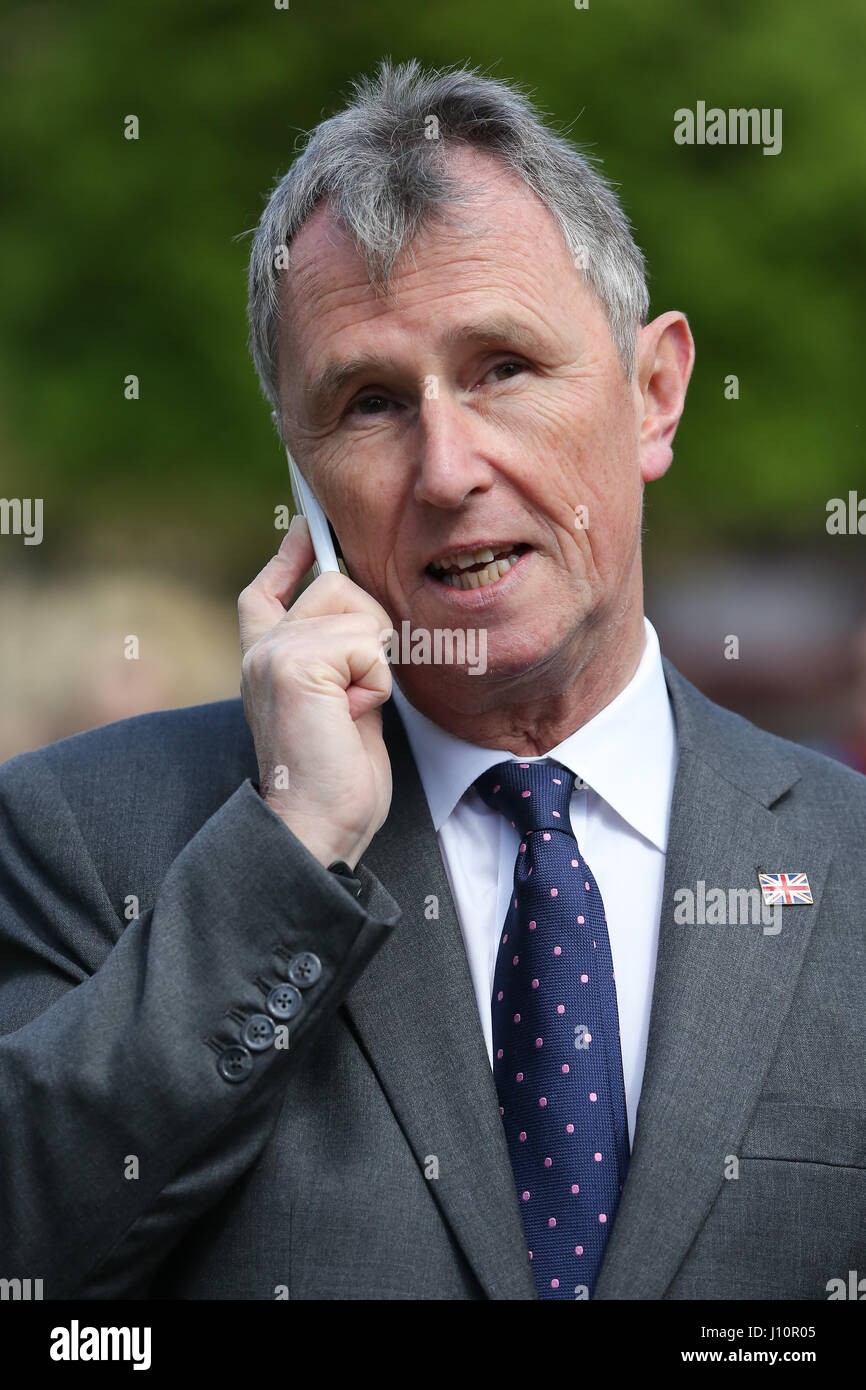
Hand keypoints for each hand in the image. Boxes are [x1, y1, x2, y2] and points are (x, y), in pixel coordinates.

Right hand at [238, 516, 393, 869]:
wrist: (319, 826)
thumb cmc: (338, 780)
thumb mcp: (341, 706)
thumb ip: (340, 661)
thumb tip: (364, 620)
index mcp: (265, 659)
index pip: (266, 591)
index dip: (289, 556)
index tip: (305, 526)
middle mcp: (260, 649)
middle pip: (336, 584)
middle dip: (370, 632)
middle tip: (357, 696)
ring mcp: (273, 652)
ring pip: (358, 610)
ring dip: (376, 662)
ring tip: (352, 709)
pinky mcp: (295, 663)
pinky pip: (369, 644)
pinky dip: (376, 683)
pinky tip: (352, 716)